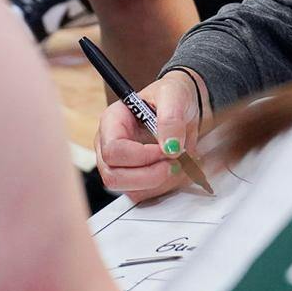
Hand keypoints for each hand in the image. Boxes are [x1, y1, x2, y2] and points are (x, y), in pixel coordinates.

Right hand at [95, 71, 206, 199]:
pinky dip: (163, 187)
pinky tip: (174, 169)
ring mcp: (118, 165)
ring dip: (159, 182)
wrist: (183, 107)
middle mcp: (108, 145)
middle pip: (114, 176)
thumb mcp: (174, 95)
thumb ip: (171, 118)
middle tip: (174, 163)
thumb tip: (170, 146)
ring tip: (177, 163)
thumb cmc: (172, 96)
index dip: (141, 156)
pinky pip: (143, 195)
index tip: (166, 149)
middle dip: (150, 175)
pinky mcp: (132, 179)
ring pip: (129, 190)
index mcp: (112, 121)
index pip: (113, 150)